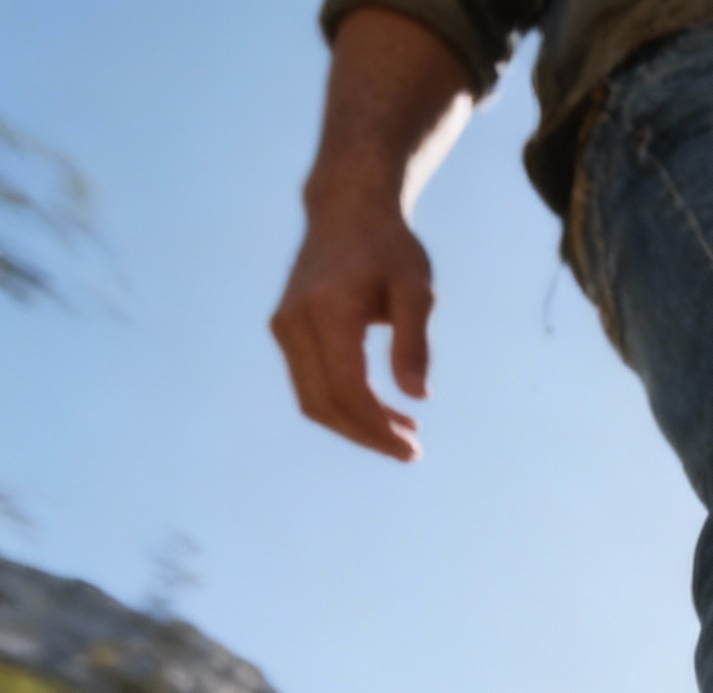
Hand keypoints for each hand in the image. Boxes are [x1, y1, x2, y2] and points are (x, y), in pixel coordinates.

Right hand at [271, 181, 433, 460]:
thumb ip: (416, 342)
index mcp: (327, 309)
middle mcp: (295, 320)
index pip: (347, 389)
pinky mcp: (285, 331)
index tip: (412, 449)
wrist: (347, 210)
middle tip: (411, 451)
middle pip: (324, 404)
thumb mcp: (417, 290)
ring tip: (405, 434)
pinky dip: (344, 407)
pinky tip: (383, 414)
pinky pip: (310, 385)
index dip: (378, 428)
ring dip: (357, 426)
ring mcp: (284, 326)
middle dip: (368, 436)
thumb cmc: (389, 248)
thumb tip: (418, 397)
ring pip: (313, 401)